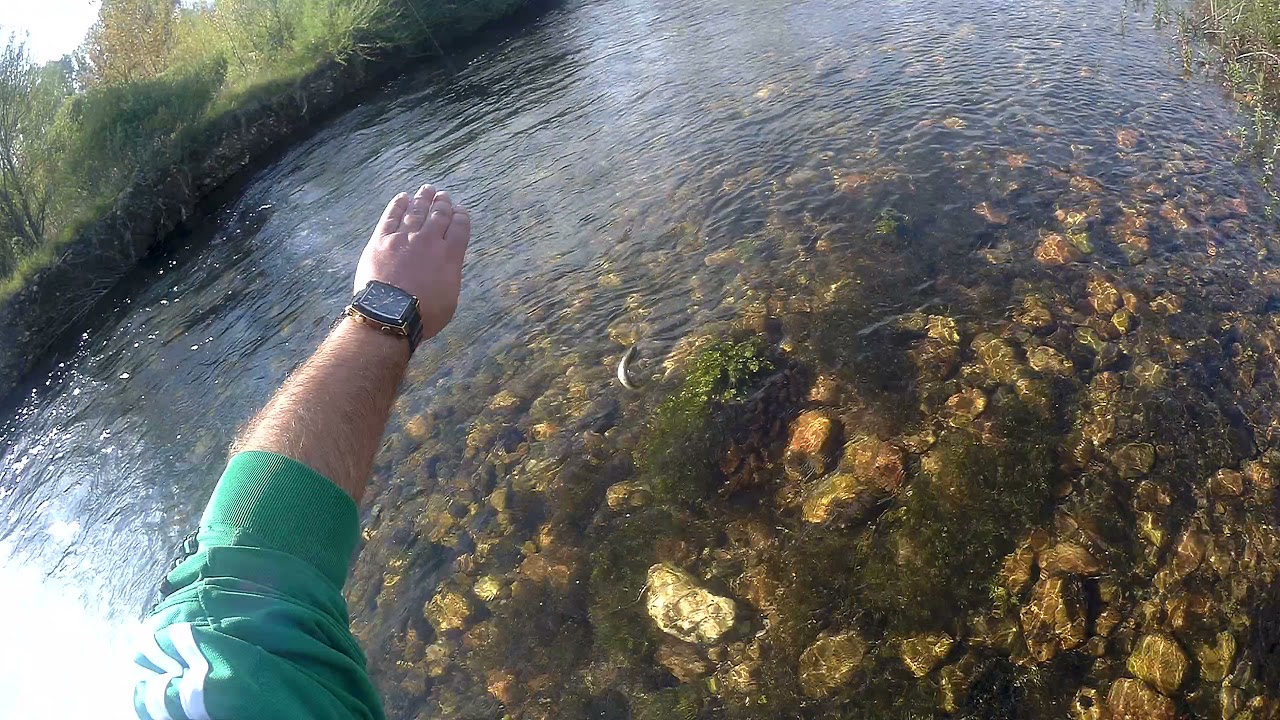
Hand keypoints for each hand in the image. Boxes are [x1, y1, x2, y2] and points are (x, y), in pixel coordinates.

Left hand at [354, 185, 470, 340]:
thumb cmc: (425, 314)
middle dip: (443, 203)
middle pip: (439, 215)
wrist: (390, 314)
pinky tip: (403, 198)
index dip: (461, 216)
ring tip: (427, 190)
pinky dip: (398, 205)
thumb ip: (450, 274)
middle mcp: (429, 241)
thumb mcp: (450, 298)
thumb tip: (447, 265)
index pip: (460, 227)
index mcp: (450, 255)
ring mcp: (404, 238)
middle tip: (443, 196)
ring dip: (423, 199)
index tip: (460, 210)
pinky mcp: (382, 240)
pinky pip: (391, 216)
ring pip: (416, 211)